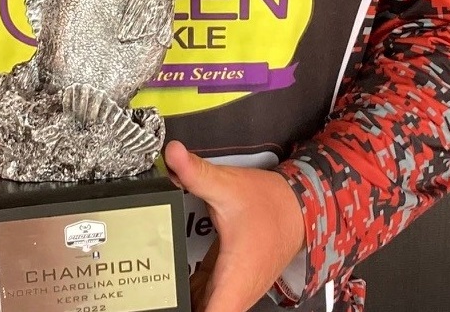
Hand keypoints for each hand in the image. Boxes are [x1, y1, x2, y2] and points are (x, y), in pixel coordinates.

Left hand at [165, 140, 305, 311]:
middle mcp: (235, 294)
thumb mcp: (229, 187)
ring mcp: (234, 291)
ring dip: (181, 301)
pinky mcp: (231, 283)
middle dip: (174, 307)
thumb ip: (197, 174)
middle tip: (151, 294)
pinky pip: (207, 299)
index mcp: (232, 281)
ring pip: (203, 309)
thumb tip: (173, 154)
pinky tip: (171, 280)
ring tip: (155, 289)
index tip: (163, 304)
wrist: (298, 207)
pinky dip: (190, 294)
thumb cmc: (269, 204)